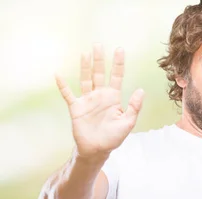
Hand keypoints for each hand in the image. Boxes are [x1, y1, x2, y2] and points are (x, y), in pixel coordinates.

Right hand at [55, 44, 144, 159]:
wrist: (97, 150)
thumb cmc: (114, 137)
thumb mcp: (128, 123)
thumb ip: (134, 107)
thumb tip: (140, 90)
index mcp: (113, 98)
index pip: (116, 77)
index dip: (118, 64)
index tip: (120, 50)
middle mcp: (100, 96)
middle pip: (99, 74)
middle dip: (99, 60)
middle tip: (98, 44)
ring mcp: (87, 100)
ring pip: (85, 79)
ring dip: (84, 67)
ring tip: (85, 53)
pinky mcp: (76, 108)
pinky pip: (68, 94)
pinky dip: (63, 85)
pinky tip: (58, 74)